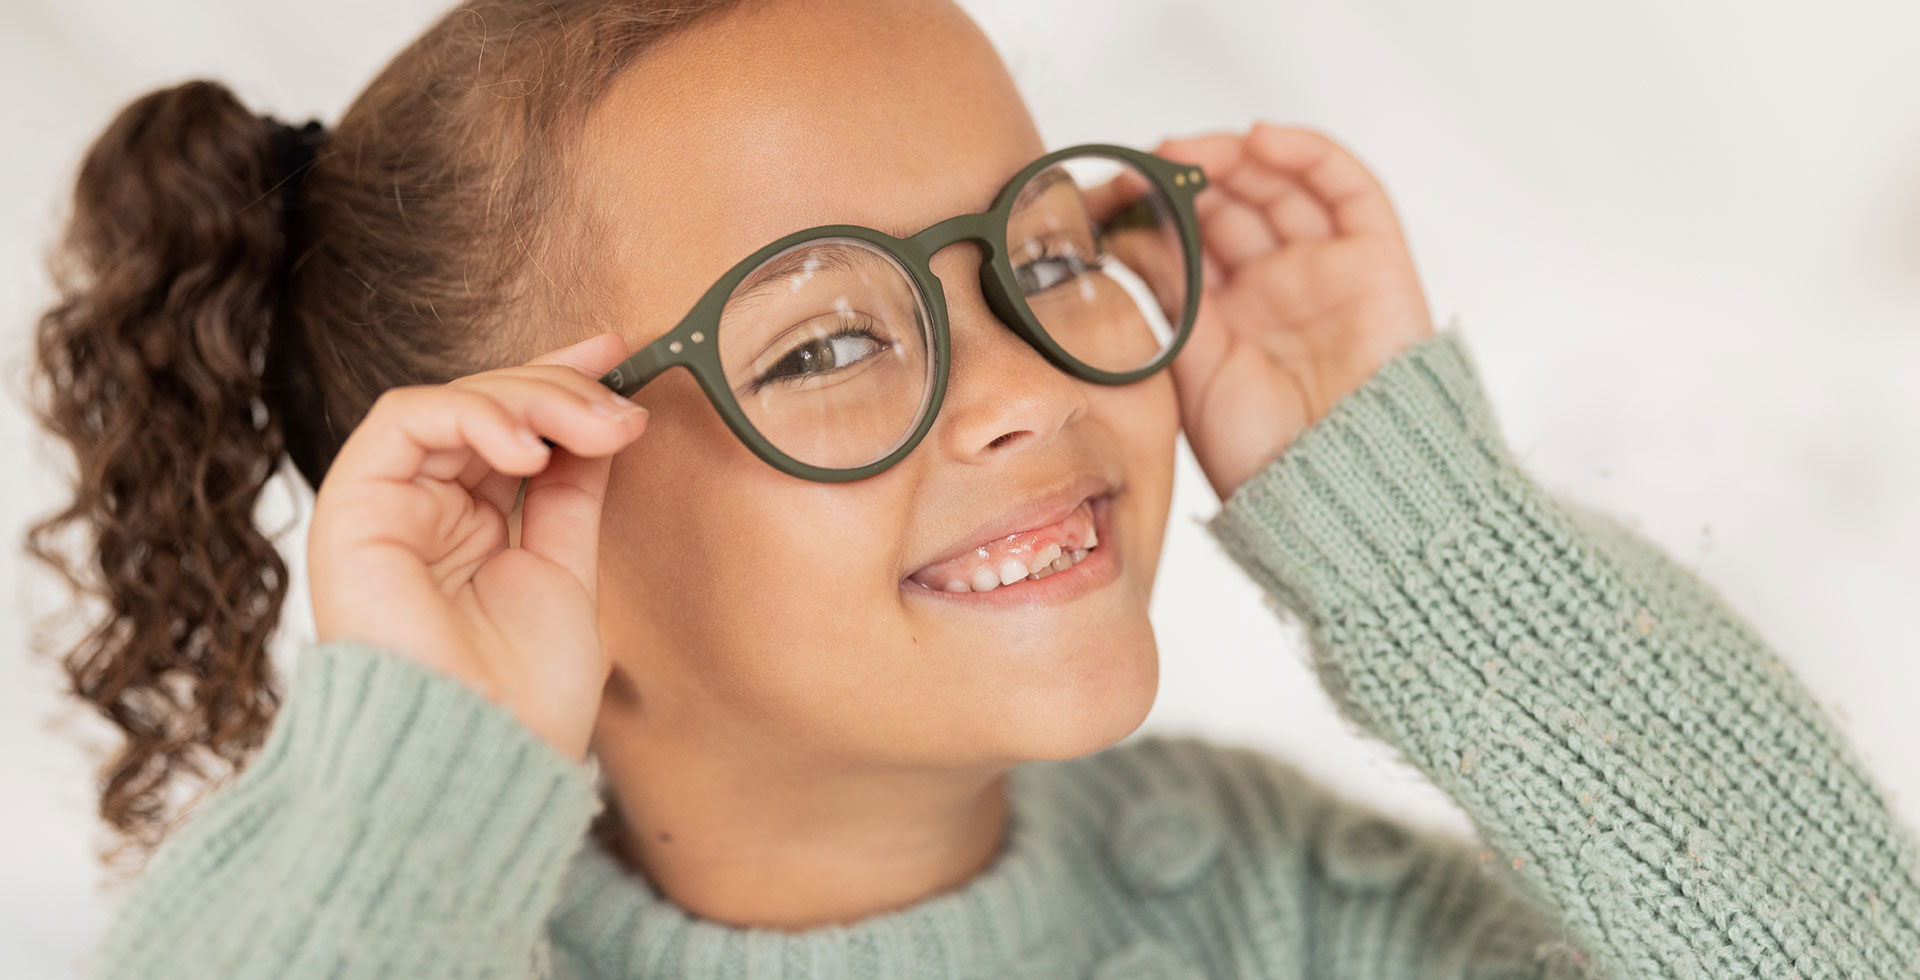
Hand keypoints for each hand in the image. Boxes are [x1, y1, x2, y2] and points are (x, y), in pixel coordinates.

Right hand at [306, 333, 646, 762]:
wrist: (480, 758)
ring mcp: (386, 508)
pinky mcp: (351, 508)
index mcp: (468, 530)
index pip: (508, 430)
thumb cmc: (522, 696)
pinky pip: (403, 420)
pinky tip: (527, 448)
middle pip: (484, 408)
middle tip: (620, 407)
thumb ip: (572, 493)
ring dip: (529, 399)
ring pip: (449, 403)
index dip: (558, 381)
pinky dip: (472, 415)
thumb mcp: (567, 572)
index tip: (619, 353)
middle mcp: (422, 512)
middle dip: (559, 391)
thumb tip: (603, 418)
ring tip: (588, 427)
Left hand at [1156, 122, 1434, 500]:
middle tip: (1153, 162)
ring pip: (1282, 187)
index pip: (1192, 238)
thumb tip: (1126, 230)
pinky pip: (1348, 189)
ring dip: (1238, 158)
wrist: (1335, 494)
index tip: (1118, 185)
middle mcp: (1276, 289)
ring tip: (1194, 153)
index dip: (1159, 205)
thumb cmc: (1262, 456)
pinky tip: (1261, 140)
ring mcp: (1324, 271)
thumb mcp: (1193, 364)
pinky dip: (1307, 154)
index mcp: (1227, 318)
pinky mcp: (1374, 261)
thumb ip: (1169, 293)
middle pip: (1234, 204)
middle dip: (1192, 176)